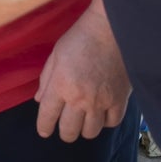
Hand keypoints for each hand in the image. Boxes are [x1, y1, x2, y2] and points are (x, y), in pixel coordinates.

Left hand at [36, 3, 131, 141]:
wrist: (111, 29)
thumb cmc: (80, 38)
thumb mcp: (55, 56)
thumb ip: (46, 80)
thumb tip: (40, 101)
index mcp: (60, 86)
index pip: (47, 118)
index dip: (44, 128)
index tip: (44, 131)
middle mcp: (80, 99)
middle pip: (69, 131)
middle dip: (64, 133)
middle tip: (65, 128)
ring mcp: (102, 101)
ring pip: (90, 132)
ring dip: (84, 129)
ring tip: (84, 120)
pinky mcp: (120, 99)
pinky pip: (112, 123)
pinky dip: (105, 122)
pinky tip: (101, 114)